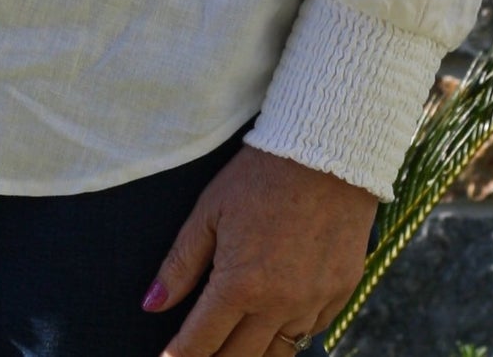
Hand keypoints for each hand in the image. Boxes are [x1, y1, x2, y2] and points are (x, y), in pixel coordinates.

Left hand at [144, 144, 375, 356]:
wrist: (325, 156)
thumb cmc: (257, 178)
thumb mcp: (208, 212)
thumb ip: (180, 264)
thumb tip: (151, 304)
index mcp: (240, 285)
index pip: (202, 340)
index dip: (181, 356)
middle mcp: (279, 305)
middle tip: (199, 353)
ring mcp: (313, 304)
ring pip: (277, 353)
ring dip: (251, 354)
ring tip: (231, 348)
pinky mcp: (341, 295)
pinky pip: (310, 331)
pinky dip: (288, 333)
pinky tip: (272, 324)